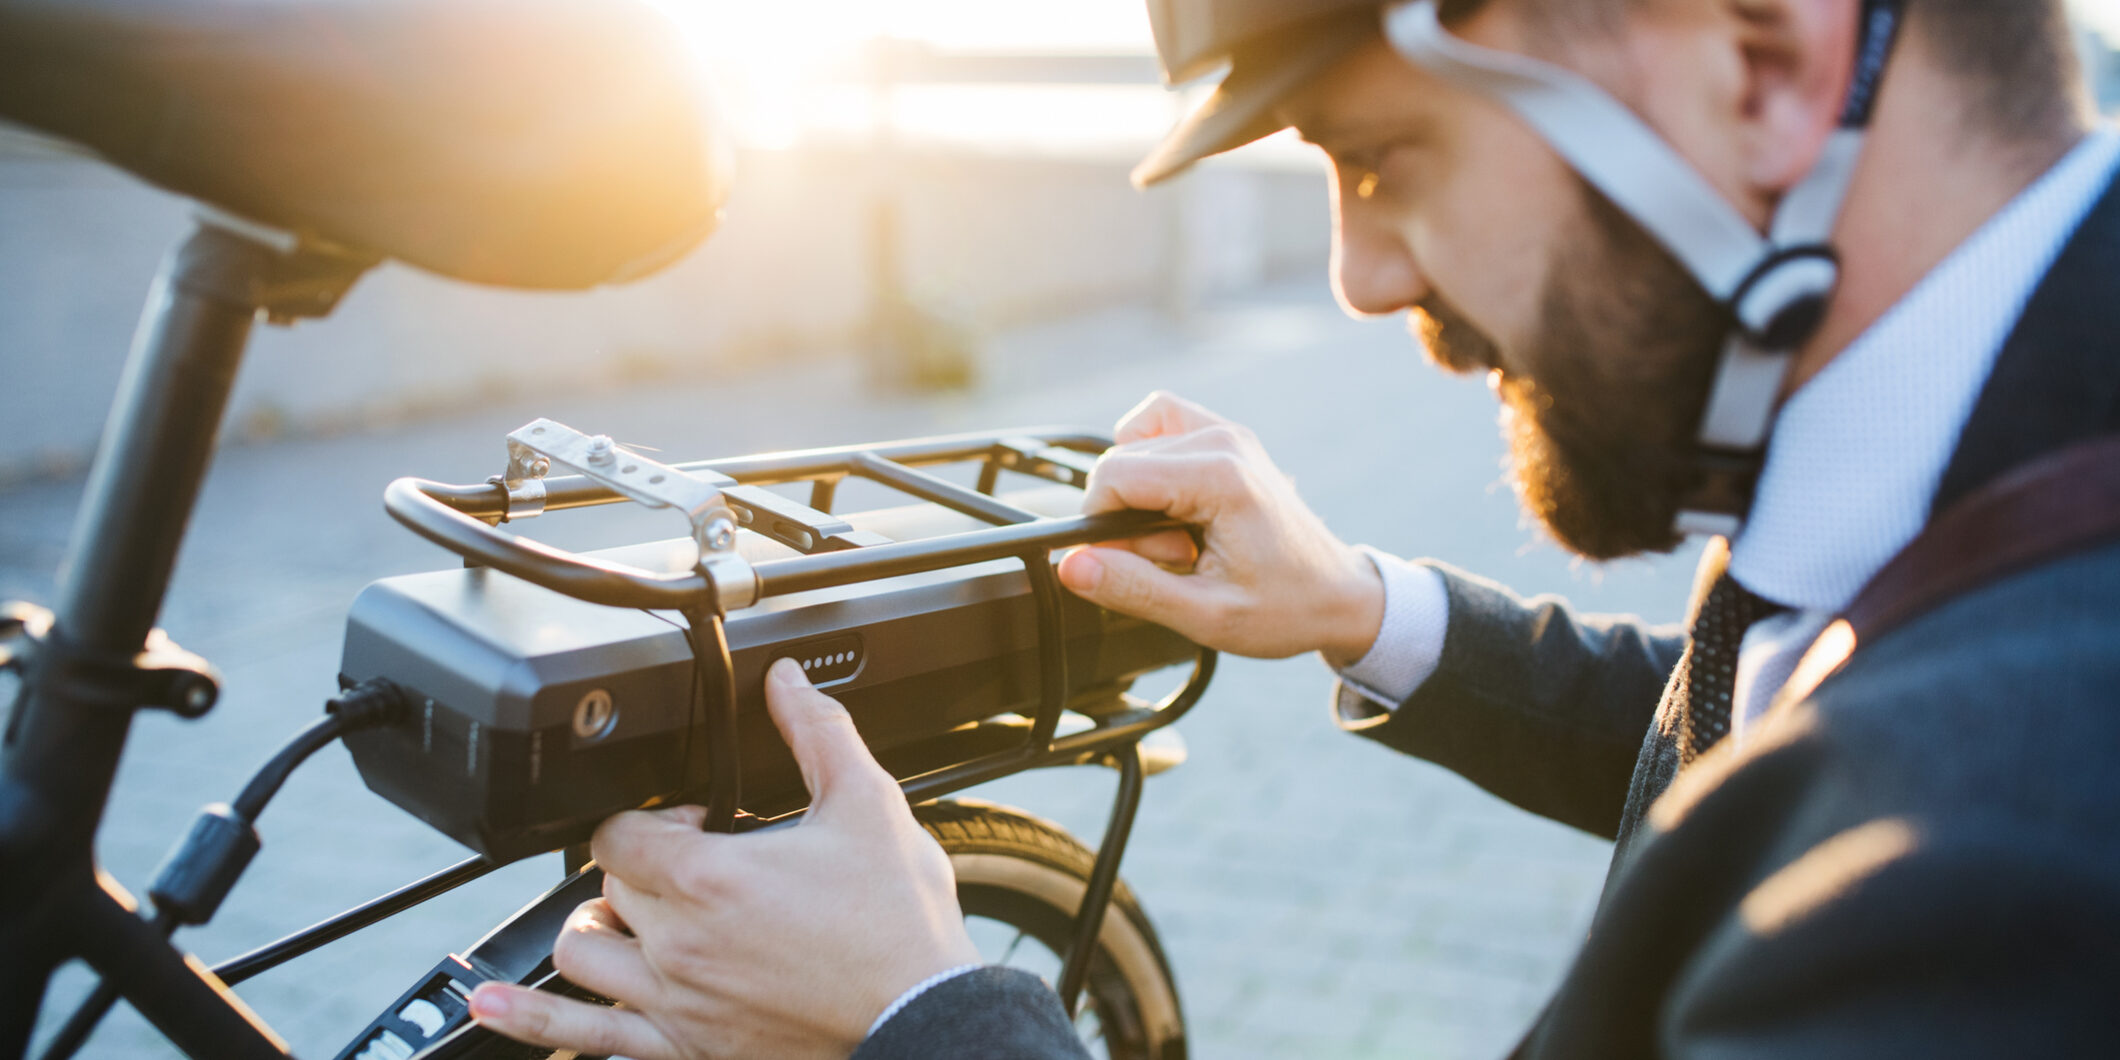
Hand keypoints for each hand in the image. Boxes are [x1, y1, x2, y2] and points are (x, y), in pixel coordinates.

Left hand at [468, 658, 980, 1058]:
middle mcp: (678, 944)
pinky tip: (490, 1008)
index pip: (620, 832)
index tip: (698, 823)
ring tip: (624, 920)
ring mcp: (675, 1004)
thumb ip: (818, 733)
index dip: (653, 817)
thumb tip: (787, 680)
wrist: (924, 1015)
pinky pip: (586, 1039)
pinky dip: (532, 1022)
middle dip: (641, 868)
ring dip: (594, 929)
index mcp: (710, 877)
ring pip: (581, 956)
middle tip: (695, 868)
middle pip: (606, 888)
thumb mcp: (867, 806)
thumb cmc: (897, 925)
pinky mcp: (686, 1049)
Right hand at [1057, 391, 1383, 663]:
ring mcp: (1227, 432)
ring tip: (1180, 535)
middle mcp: (1223, 440)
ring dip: (1139, 492)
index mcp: (1221, 477)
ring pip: (1132, 442)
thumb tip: (1071, 565)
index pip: (1113, 476)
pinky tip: (1169, 503)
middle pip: (1121, 461)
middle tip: (1179, 560)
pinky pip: (1158, 425)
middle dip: (1127, 518)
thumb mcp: (1205, 616)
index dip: (1101, 526)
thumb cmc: (1285, 608)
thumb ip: (1132, 588)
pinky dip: (1148, 460)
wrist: (1339, 595)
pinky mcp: (1225, 436)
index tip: (1136, 564)